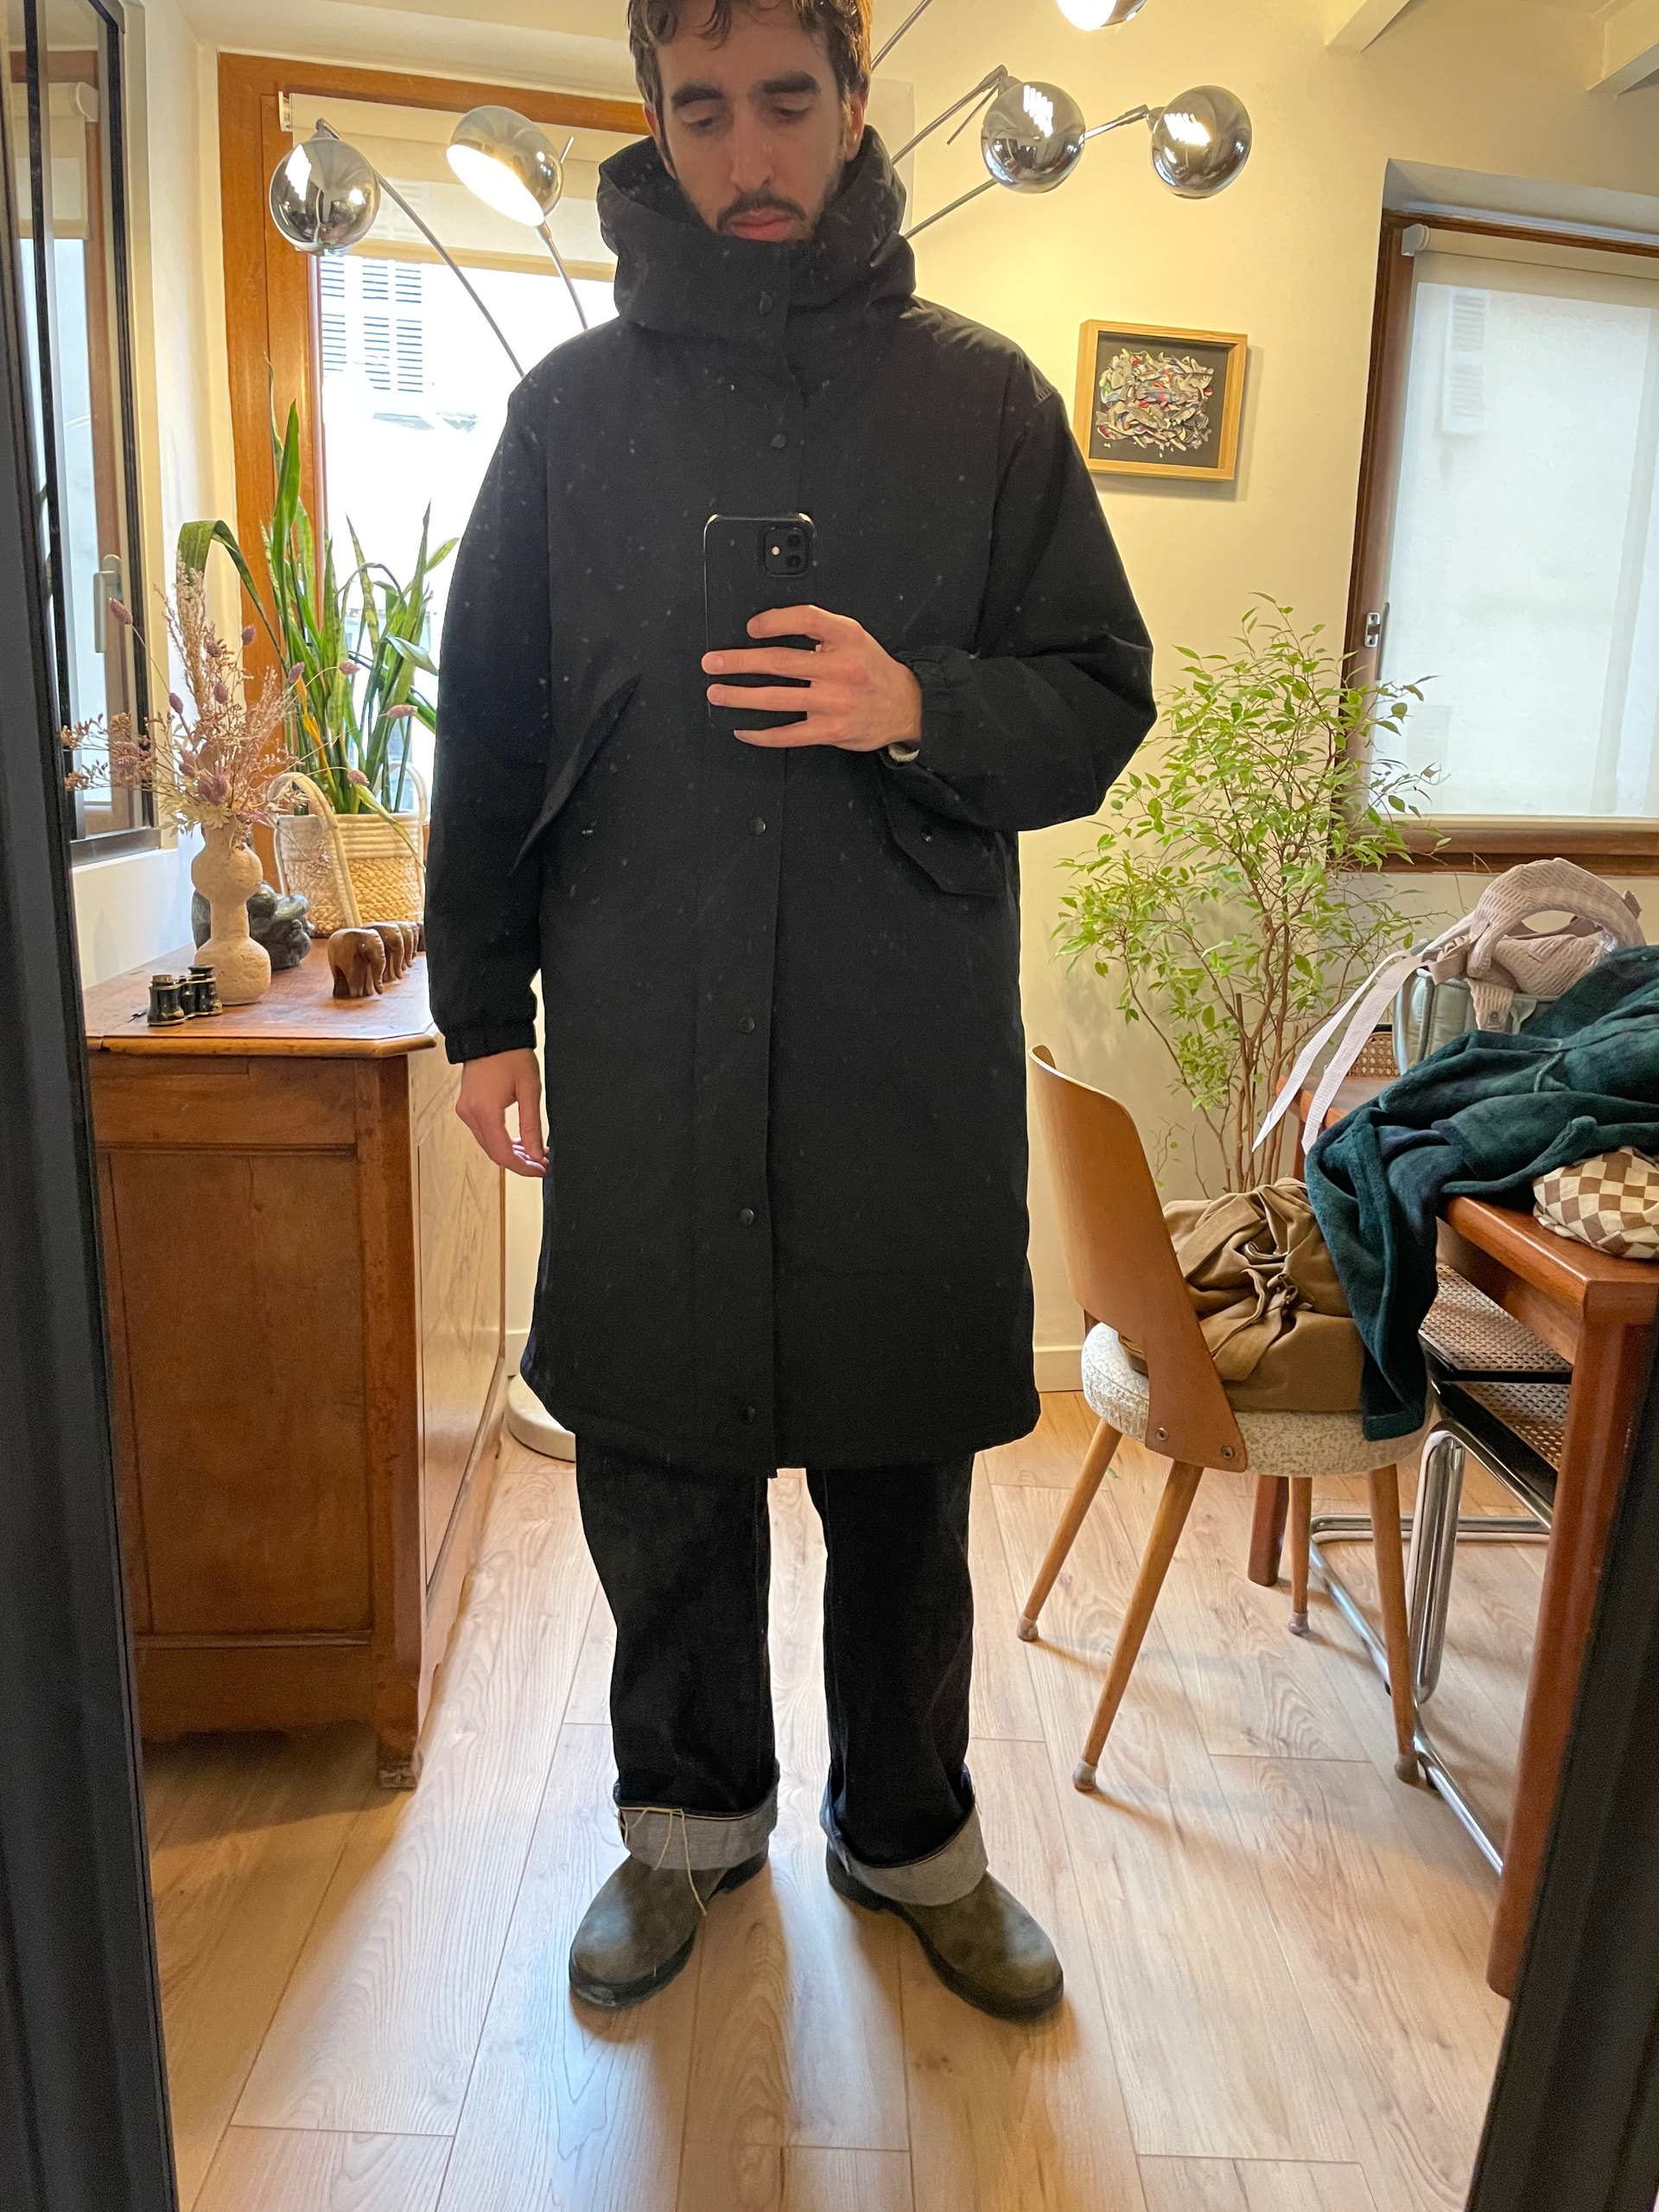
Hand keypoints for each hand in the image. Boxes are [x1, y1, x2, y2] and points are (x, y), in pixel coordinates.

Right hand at [457, 1048, 546, 1178]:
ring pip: (487, 1144)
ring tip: (534, 1153)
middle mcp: (469, 1114)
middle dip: (518, 1161)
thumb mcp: (530, 1090)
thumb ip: (532, 1126)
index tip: (540, 1169)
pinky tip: (517, 1141)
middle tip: (541, 1163)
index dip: (522, 1167)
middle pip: (493, 1152)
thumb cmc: (511, 1056)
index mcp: (485, 1111)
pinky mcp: (465, 1106)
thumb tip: (537, 1153)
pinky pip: (483, 1132)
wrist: (491, 1034)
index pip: (502, 1154)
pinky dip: (500, 1140)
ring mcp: (464, 1110)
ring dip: (510, 1152)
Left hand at [703, 605, 922, 751]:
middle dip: (739, 663)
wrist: (905, 705)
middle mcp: (840, 668)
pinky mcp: (830, 730)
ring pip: (777, 699)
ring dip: (740, 697)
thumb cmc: (871, 670)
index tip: (750, 628)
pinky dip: (761, 732)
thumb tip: (768, 633)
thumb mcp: (854, 636)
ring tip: (718, 693)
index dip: (773, 621)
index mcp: (846, 638)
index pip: (804, 620)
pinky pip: (788, 733)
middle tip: (713, 663)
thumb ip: (819, 631)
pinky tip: (743, 728)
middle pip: (779, 662)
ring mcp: (834, 702)